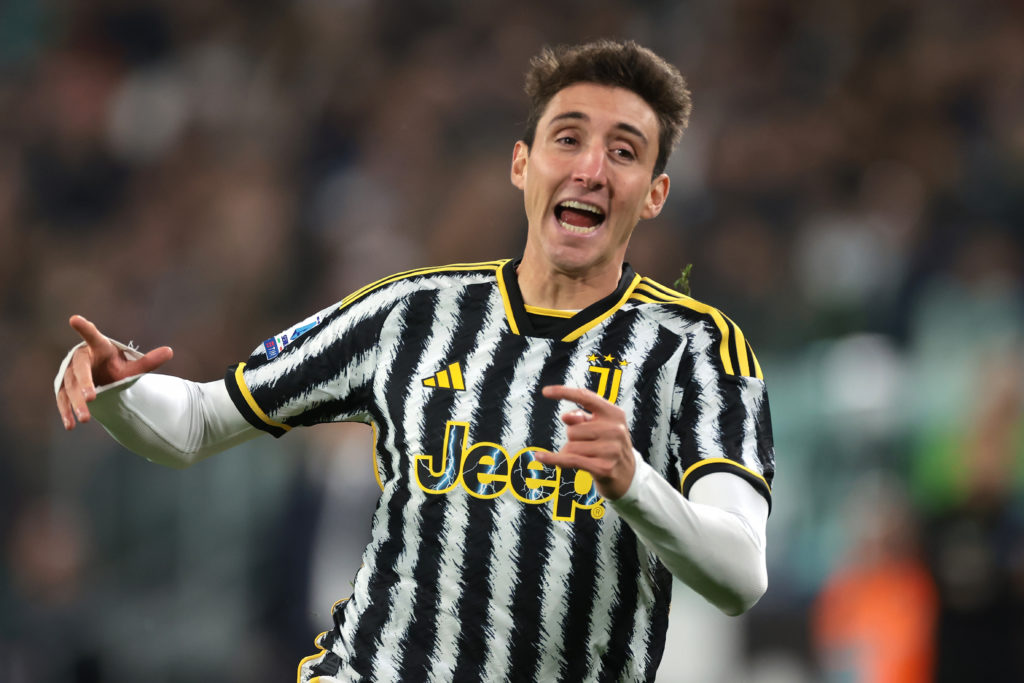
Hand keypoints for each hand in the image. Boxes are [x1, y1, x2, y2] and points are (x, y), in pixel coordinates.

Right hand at [56, 315, 172, 429]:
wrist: (101, 377)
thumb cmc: (117, 367)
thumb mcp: (132, 366)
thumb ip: (148, 361)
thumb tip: (170, 351)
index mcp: (98, 347)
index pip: (92, 336)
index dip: (84, 328)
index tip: (74, 319)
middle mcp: (81, 358)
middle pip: (80, 370)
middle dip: (84, 384)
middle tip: (91, 398)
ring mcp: (69, 373)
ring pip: (69, 387)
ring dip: (76, 403)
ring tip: (85, 419)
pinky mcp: (64, 387)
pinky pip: (62, 399)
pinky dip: (66, 412)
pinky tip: (70, 425)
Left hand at [538, 384, 635, 500]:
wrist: (628, 475)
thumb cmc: (608, 445)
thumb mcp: (598, 427)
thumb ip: (581, 418)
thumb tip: (566, 417)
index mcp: (613, 413)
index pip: (585, 397)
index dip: (564, 393)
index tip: (545, 391)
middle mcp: (615, 429)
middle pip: (573, 429)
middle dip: (572, 438)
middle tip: (587, 446)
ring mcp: (611, 449)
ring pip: (570, 446)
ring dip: (570, 453)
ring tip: (586, 457)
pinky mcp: (603, 467)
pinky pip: (569, 460)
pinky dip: (553, 459)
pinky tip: (539, 457)